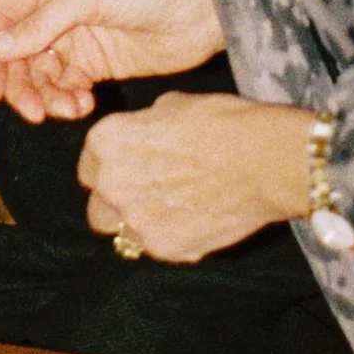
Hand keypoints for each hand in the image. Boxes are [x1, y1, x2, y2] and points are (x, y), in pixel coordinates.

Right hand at [0, 0, 227, 119]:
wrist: (202, 13)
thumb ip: (40, 24)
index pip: (2, 19)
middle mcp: (54, 6)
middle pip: (17, 55)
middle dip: (22, 86)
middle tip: (34, 112)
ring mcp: (74, 36)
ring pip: (40, 76)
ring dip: (47, 97)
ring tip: (67, 110)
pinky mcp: (95, 63)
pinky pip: (66, 87)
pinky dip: (68, 100)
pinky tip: (84, 103)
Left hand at [81, 97, 318, 264]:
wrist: (265, 159)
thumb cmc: (223, 122)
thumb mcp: (171, 105)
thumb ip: (143, 128)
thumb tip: (143, 137)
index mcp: (105, 143)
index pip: (87, 168)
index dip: (109, 169)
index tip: (128, 171)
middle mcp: (111, 184)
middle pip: (98, 206)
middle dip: (117, 202)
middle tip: (149, 195)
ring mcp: (136, 221)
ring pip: (121, 234)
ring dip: (139, 225)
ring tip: (172, 212)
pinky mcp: (165, 248)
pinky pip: (156, 248)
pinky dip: (171, 238)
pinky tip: (196, 221)